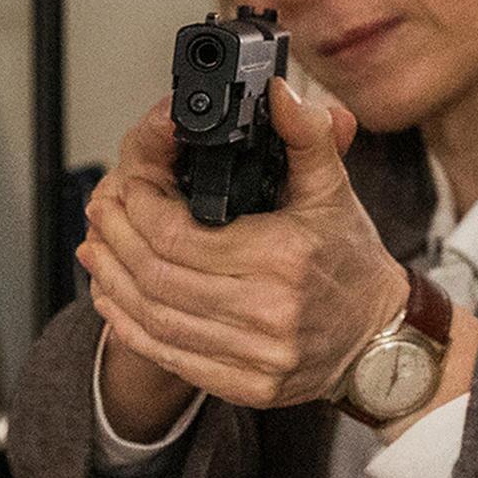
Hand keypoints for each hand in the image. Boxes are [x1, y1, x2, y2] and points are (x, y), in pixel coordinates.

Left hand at [78, 78, 407, 411]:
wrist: (381, 336)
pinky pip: (170, 356)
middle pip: (157, 276)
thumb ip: (305, 137)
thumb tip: (278, 91)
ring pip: (155, 317)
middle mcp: (269, 312)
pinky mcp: (245, 386)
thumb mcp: (333, 191)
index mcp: (284, 258)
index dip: (141, 208)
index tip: (129, 185)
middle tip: (100, 210)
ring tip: (96, 248)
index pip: (179, 235)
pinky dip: (130, 325)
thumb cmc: (351, 262)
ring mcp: (255, 356)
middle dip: (117, 239)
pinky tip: (115, 297)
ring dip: (113, 281)